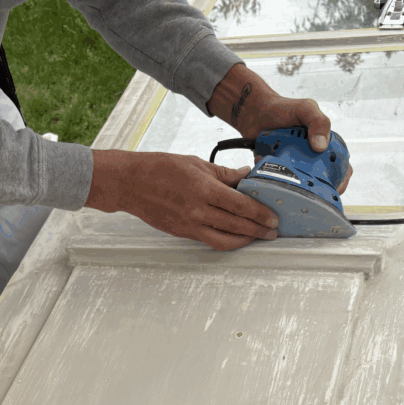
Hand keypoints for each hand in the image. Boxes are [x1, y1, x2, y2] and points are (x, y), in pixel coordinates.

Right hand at [86, 149, 279, 250]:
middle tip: (272, 231)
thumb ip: (223, 173)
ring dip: (243, 241)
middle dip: (257, 230)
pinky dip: (225, 240)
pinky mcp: (182, 233)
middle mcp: (197, 210)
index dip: (259, 213)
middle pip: (236, 226)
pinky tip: (235, 236)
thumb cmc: (160, 168)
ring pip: (223, 240)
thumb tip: (245, 176)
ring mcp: (189, 225)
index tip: (272, 217)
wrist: (131, 183)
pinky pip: (209, 240)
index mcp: (203, 189)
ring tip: (256, 237)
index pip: (240, 205)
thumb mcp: (196, 164)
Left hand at [208, 64, 352, 195]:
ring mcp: (297, 167)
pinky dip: (278, 183)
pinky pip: (283, 185)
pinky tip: (273, 177)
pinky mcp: (281, 173)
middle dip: (316, 189)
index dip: (339, 181)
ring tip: (288, 182)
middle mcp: (313, 159)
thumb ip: (317, 121)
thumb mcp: (305, 109)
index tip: (332, 188)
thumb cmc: (283, 109)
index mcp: (326, 146)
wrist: (255, 114)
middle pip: (323, 183)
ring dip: (296, 187)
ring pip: (303, 188)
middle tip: (306, 189)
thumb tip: (321, 146)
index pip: (341, 168)